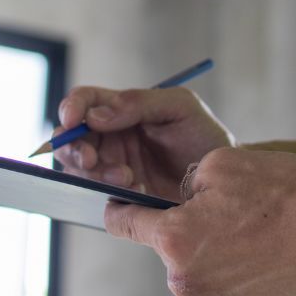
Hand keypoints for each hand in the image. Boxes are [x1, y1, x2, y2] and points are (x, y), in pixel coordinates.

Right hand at [54, 86, 232, 201]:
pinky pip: (97, 193)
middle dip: (75, 148)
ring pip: (79, 168)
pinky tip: (136, 190)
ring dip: (96, 173)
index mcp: (121, 109)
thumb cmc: (204, 136)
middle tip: (94, 160)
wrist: (224, 179)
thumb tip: (95, 115)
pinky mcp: (120, 194)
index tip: (73, 120)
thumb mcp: (179, 107)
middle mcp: (111, 136)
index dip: (72, 108)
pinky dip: (108, 192)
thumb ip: (139, 103)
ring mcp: (112, 166)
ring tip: (128, 178)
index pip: (85, 101)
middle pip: (71, 137)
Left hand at [105, 148, 295, 295]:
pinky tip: (265, 260)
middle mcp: (186, 281)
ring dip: (216, 257)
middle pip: (171, 251)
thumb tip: (181, 200)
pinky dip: (238, 279)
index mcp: (174, 238)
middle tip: (231, 216)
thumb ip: (185, 182)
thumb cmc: (286, 195)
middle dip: (190, 232)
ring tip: (257, 238)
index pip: (124, 224)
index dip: (121, 210)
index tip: (120, 208)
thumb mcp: (221, 163)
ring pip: (200, 274)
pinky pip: (225, 295)